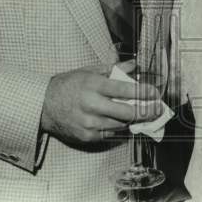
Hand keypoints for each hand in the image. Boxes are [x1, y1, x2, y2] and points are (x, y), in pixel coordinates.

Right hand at [40, 63, 162, 144]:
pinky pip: (109, 134)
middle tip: (157, 109)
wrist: (43, 105)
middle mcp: (92, 105)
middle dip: (146, 111)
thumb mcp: (89, 71)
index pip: (124, 90)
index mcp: (93, 86)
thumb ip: (113, 69)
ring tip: (142, 114)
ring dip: (132, 120)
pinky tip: (124, 122)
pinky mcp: (86, 136)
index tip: (155, 93)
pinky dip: (118, 128)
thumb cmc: (68, 85)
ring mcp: (89, 123)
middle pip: (126, 112)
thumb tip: (134, 65)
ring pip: (120, 125)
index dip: (143, 92)